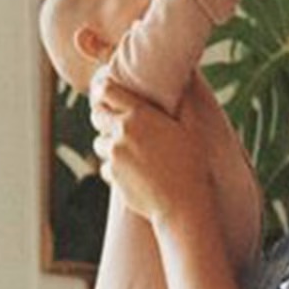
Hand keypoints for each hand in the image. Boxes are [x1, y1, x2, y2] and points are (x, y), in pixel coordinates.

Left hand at [91, 82, 210, 226]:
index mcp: (139, 114)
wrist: (183, 206)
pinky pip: (105, 167)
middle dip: (104, 117)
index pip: (106, 90)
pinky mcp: (112, 175)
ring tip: (129, 153)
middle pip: (96, 114)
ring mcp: (115, 154)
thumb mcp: (192, 130)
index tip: (110, 96)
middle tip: (117, 124)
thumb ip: (184, 103)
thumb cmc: (192, 167)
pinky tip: (133, 174)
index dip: (105, 91)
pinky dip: (114, 170)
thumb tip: (186, 81)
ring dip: (109, 145)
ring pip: (99, 142)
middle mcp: (122, 131)